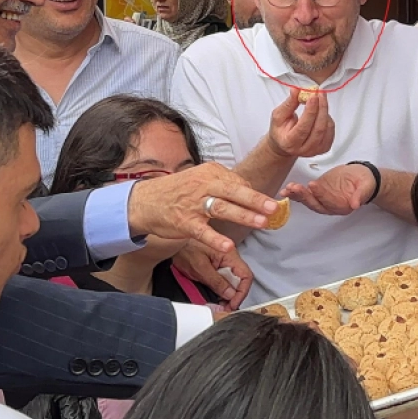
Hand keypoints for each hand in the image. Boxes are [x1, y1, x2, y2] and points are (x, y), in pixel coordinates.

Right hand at [127, 162, 276, 256]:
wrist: (144, 201)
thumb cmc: (177, 191)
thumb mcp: (200, 179)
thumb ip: (224, 184)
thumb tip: (249, 191)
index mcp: (209, 172)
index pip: (238, 182)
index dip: (255, 194)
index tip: (271, 202)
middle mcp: (202, 185)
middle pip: (233, 191)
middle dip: (255, 199)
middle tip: (273, 207)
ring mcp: (193, 204)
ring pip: (222, 209)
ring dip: (243, 215)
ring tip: (261, 222)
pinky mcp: (184, 222)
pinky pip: (202, 231)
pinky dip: (215, 239)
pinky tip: (228, 245)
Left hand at [170, 240, 253, 308]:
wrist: (172, 243)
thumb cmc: (185, 249)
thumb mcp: (200, 267)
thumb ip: (216, 281)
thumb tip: (231, 294)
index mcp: (229, 255)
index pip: (245, 276)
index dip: (242, 292)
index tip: (233, 304)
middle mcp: (229, 258)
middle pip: (240, 281)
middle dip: (234, 296)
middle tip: (225, 308)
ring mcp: (223, 263)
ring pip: (232, 282)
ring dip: (227, 295)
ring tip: (219, 305)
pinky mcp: (216, 267)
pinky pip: (223, 280)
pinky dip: (221, 290)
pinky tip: (215, 297)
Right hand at [267, 88, 333, 159]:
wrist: (285, 145)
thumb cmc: (280, 130)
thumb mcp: (278, 116)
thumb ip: (289, 103)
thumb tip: (296, 90)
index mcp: (290, 142)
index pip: (303, 127)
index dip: (310, 111)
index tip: (313, 96)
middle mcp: (305, 149)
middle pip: (318, 128)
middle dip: (321, 108)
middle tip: (320, 93)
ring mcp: (316, 150)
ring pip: (327, 128)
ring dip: (324, 110)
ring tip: (318, 100)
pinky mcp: (325, 147)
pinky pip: (331, 129)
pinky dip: (327, 117)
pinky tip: (320, 111)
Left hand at [283, 163, 375, 215]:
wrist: (362, 176)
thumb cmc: (365, 181)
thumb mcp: (366, 186)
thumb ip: (361, 195)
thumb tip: (355, 204)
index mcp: (342, 207)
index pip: (329, 202)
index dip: (321, 195)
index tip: (313, 185)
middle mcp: (330, 206)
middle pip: (315, 204)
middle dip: (304, 196)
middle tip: (294, 188)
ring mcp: (323, 199)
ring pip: (308, 200)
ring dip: (297, 195)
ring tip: (287, 189)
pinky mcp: (318, 191)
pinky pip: (305, 193)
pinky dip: (296, 192)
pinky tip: (287, 188)